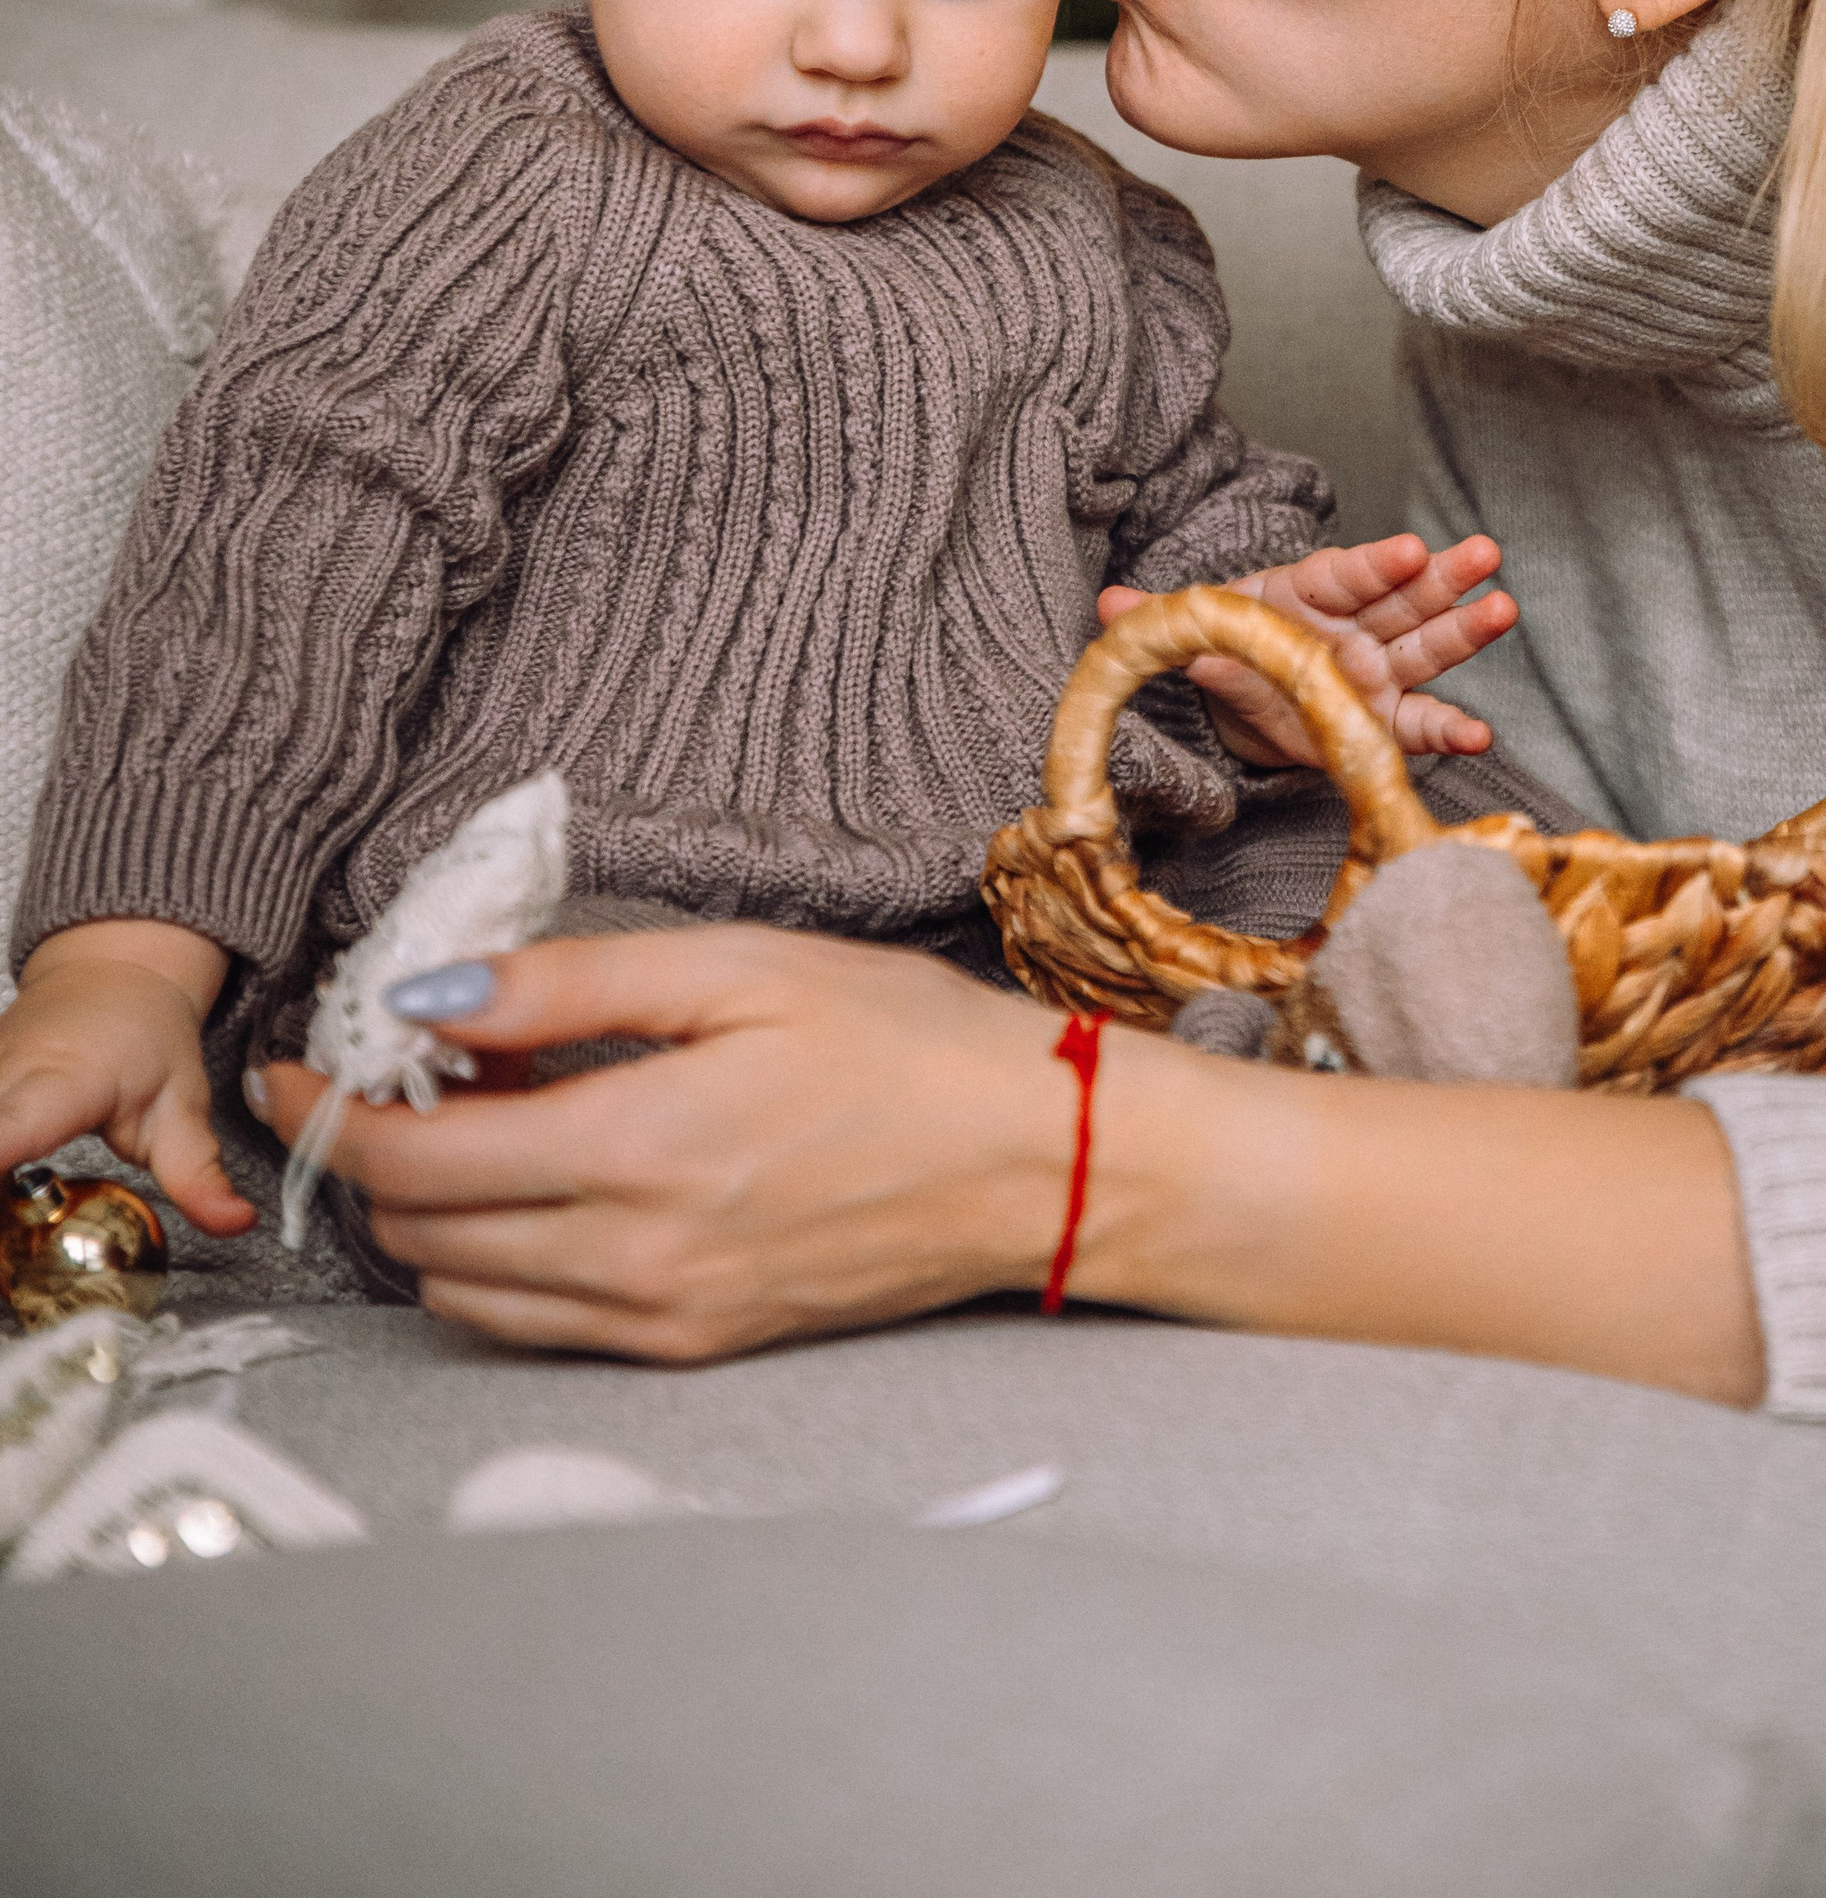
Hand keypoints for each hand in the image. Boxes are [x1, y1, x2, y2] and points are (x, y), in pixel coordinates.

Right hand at [0, 920, 252, 1233]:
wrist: (110, 971)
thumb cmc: (146, 1035)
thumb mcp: (183, 1104)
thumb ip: (199, 1173)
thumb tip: (235, 1223)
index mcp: (60, 1086)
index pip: (3, 1135)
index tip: (3, 1217)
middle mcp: (2, 1081)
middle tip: (13, 1261)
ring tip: (12, 1244)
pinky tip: (5, 1209)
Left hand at [248, 923, 1765, 1405]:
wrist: (1043, 1160)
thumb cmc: (909, 1041)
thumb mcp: (742, 966)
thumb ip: (573, 982)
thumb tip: (429, 996)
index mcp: (639, 1150)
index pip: (413, 1161)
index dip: (331, 1111)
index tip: (297, 1063)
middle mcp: (633, 1259)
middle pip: (421, 1235)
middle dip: (374, 1156)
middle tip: (391, 1069)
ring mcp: (664, 1318)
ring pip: (467, 1292)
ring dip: (431, 1213)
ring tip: (473, 1116)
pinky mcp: (697, 1344)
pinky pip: (540, 1325)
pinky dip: (497, 1261)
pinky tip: (542, 1179)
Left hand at [1097, 532, 1514, 769]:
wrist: (1246, 694)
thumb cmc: (1235, 643)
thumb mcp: (1200, 629)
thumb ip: (1166, 620)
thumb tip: (1107, 606)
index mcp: (1309, 591)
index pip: (1347, 572)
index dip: (1377, 562)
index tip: (1410, 548)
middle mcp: (1354, 626)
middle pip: (1403, 598)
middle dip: (1445, 577)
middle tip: (1484, 553)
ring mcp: (1378, 670)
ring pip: (1427, 646)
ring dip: (1467, 629)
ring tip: (1503, 609)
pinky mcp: (1386, 718)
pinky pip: (1421, 722)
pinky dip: (1451, 727)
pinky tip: (1480, 733)